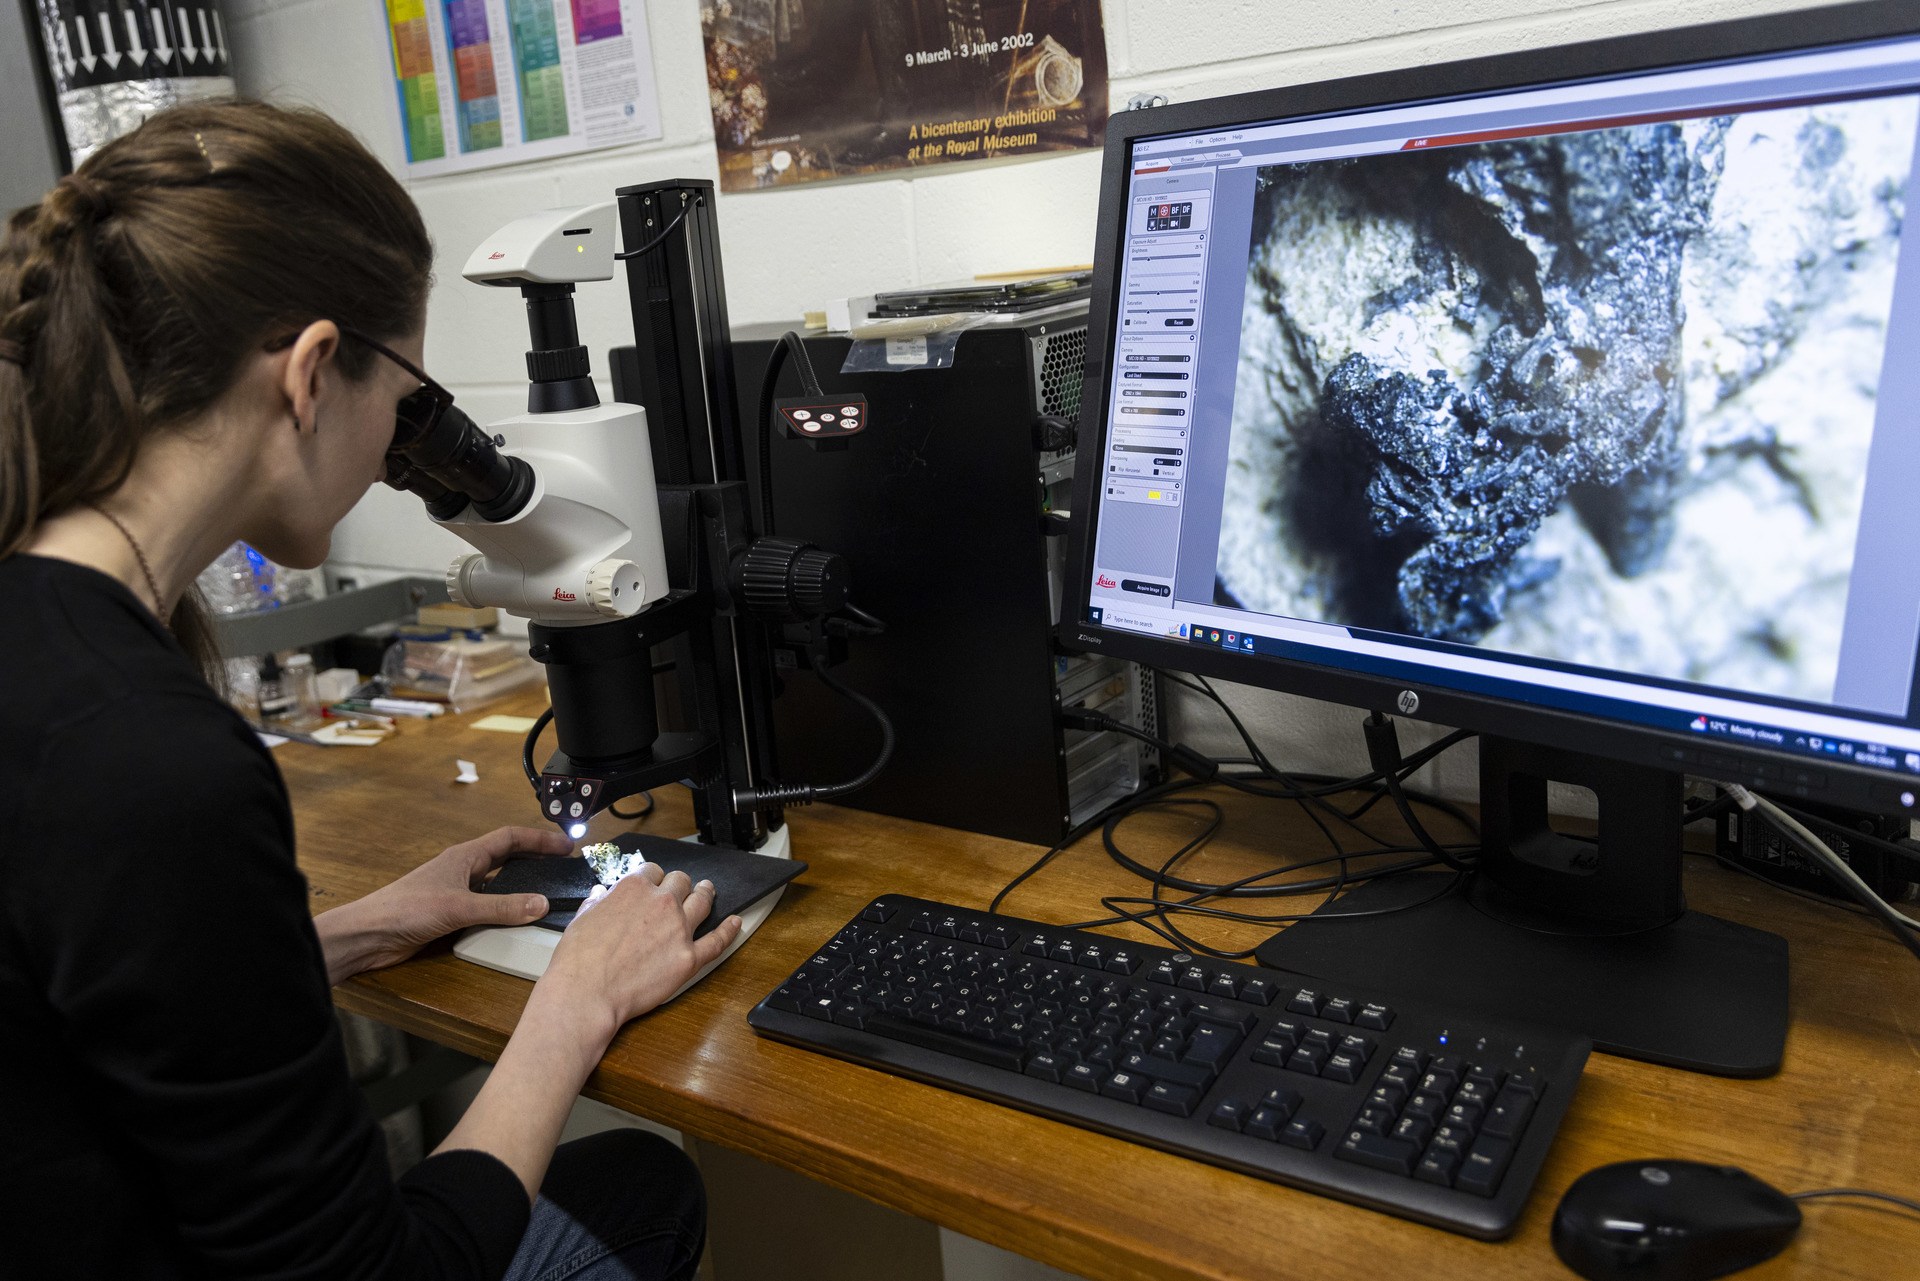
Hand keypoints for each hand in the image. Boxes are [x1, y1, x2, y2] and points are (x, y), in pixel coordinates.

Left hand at [315, 826, 572, 982]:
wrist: (369, 934)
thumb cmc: (409, 910)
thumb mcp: (460, 907)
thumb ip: (502, 907)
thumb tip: (543, 903)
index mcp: (465, 856)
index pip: (510, 838)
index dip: (540, 839)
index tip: (567, 845)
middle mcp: (463, 870)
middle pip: (507, 857)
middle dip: (536, 859)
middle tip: (564, 868)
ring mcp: (456, 892)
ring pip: (497, 883)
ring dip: (521, 885)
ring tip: (548, 893)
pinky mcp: (450, 914)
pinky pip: (486, 907)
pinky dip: (505, 910)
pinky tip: (516, 922)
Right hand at [535, 862, 742, 1037]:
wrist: (587, 992)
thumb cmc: (578, 959)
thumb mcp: (581, 918)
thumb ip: (596, 902)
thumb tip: (600, 894)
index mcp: (634, 887)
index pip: (652, 871)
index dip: (653, 878)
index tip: (653, 884)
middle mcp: (661, 902)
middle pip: (681, 882)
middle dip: (679, 885)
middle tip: (680, 890)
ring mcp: (679, 929)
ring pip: (702, 901)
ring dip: (706, 894)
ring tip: (709, 892)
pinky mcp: (689, 958)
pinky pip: (717, 940)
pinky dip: (729, 930)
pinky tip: (735, 922)